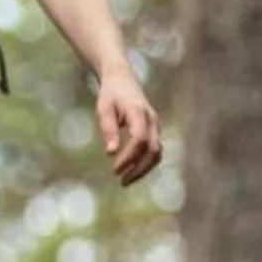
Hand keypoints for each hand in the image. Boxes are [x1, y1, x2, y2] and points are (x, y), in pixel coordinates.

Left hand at [96, 66, 162, 186]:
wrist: (122, 80)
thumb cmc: (110, 95)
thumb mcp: (104, 109)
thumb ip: (108, 129)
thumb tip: (110, 153)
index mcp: (139, 112)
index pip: (140, 140)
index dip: (129, 157)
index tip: (115, 170)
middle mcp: (152, 120)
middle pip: (153, 150)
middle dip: (138, 168)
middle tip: (121, 181)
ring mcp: (156, 125)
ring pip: (157, 153)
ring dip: (143, 169)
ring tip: (126, 180)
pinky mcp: (155, 130)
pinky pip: (155, 150)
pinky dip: (145, 163)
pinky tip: (131, 171)